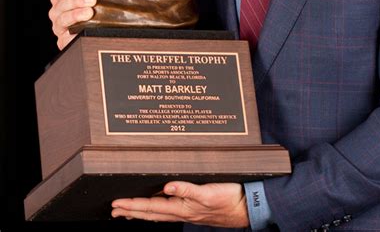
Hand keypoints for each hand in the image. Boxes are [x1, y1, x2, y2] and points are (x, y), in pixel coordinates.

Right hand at [49, 0, 95, 49]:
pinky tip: (84, 26)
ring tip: (90, 12)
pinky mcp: (64, 40)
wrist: (104, 32)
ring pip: (62, 18)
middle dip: (76, 0)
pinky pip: (65, 36)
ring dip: (76, 14)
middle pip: (60, 3)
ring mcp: (60, 26)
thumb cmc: (95, 7)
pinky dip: (73, 31)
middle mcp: (58, 10)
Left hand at [111, 181, 248, 226]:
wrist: (245, 207)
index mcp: (181, 207)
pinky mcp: (192, 207)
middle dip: (130, 212)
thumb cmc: (228, 200)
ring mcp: (186, 211)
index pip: (150, 207)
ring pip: (157, 213)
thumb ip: (187, 189)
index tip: (116, 205)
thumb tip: (167, 186)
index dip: (132, 206)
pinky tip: (156, 206)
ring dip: (140, 212)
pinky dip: (156, 209)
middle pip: (149, 213)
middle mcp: (180, 211)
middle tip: (113, 211)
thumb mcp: (208, 192)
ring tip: (127, 212)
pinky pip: (168, 210)